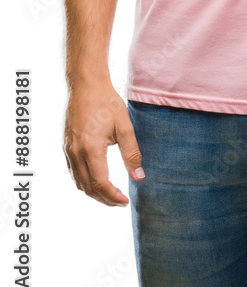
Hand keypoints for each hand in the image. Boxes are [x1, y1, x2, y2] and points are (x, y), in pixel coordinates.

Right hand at [63, 80, 144, 206]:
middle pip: (88, 188)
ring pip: (78, 182)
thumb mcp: (124, 126)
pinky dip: (84, 182)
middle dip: (104, 199)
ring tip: (110, 193)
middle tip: (120, 201)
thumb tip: (139, 176)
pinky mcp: (66, 146)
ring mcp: (68, 150)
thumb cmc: (106, 102)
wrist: (86, 85)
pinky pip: (74, 172)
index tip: (125, 201)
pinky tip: (96, 179)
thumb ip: (131, 153)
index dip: (113, 197)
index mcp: (91, 149)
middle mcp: (76, 153)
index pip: (101, 184)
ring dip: (94, 193)